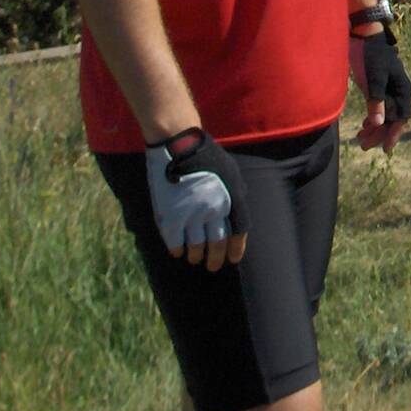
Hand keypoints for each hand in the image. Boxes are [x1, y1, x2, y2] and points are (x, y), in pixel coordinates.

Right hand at [144, 128, 248, 269]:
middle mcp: (213, 209)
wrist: (178, 145)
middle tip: (212, 266)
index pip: (239, 232)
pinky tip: (178, 251)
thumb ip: (235, 195)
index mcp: (230, 199)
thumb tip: (235, 217)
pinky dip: (177, 250)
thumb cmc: (206, 157)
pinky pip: (175, 243)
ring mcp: (191, 214)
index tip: (232, 259)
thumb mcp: (230, 173)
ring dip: (196, 256)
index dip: (237, 249)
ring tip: (195, 258)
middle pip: (218, 244)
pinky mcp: (171, 216)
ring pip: (197, 247)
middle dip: (216, 259)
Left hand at [348, 28, 410, 153]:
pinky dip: (371, 118)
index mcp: (402, 89)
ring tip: (360, 140)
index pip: (401, 116)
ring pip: (384, 114)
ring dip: (374, 128)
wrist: (365, 35)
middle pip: (392, 118)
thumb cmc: (371, 55)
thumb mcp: (374, 78)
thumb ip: (376, 100)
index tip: (385, 148)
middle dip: (379, 133)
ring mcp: (388, 89)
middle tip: (364, 146)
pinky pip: (378, 107)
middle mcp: (398, 91)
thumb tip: (379, 123)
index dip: (394, 133)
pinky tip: (364, 126)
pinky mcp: (378, 87)